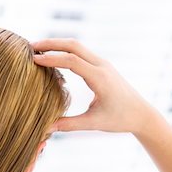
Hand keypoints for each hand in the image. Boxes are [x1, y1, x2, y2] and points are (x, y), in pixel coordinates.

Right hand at [31, 38, 152, 133]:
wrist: (142, 114)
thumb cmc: (120, 119)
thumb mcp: (93, 123)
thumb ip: (68, 125)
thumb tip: (45, 128)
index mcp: (100, 78)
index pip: (71, 61)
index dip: (51, 58)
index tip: (33, 60)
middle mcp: (101, 65)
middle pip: (73, 45)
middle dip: (51, 43)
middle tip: (30, 46)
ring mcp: (102, 63)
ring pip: (76, 46)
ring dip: (57, 44)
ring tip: (37, 49)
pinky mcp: (101, 65)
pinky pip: (80, 52)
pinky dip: (64, 50)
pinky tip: (52, 56)